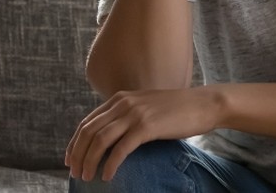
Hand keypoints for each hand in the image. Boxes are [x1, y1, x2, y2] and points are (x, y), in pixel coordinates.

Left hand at [65, 86, 221, 181]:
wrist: (205, 104)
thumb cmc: (179, 109)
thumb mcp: (146, 106)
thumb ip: (127, 114)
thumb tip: (109, 136)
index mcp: (120, 98)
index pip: (87, 122)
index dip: (74, 143)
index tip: (70, 159)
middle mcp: (124, 103)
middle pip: (88, 132)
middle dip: (78, 155)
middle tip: (75, 173)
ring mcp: (135, 114)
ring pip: (100, 141)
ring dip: (89, 162)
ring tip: (87, 177)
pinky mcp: (147, 126)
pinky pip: (120, 149)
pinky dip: (110, 164)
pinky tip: (108, 176)